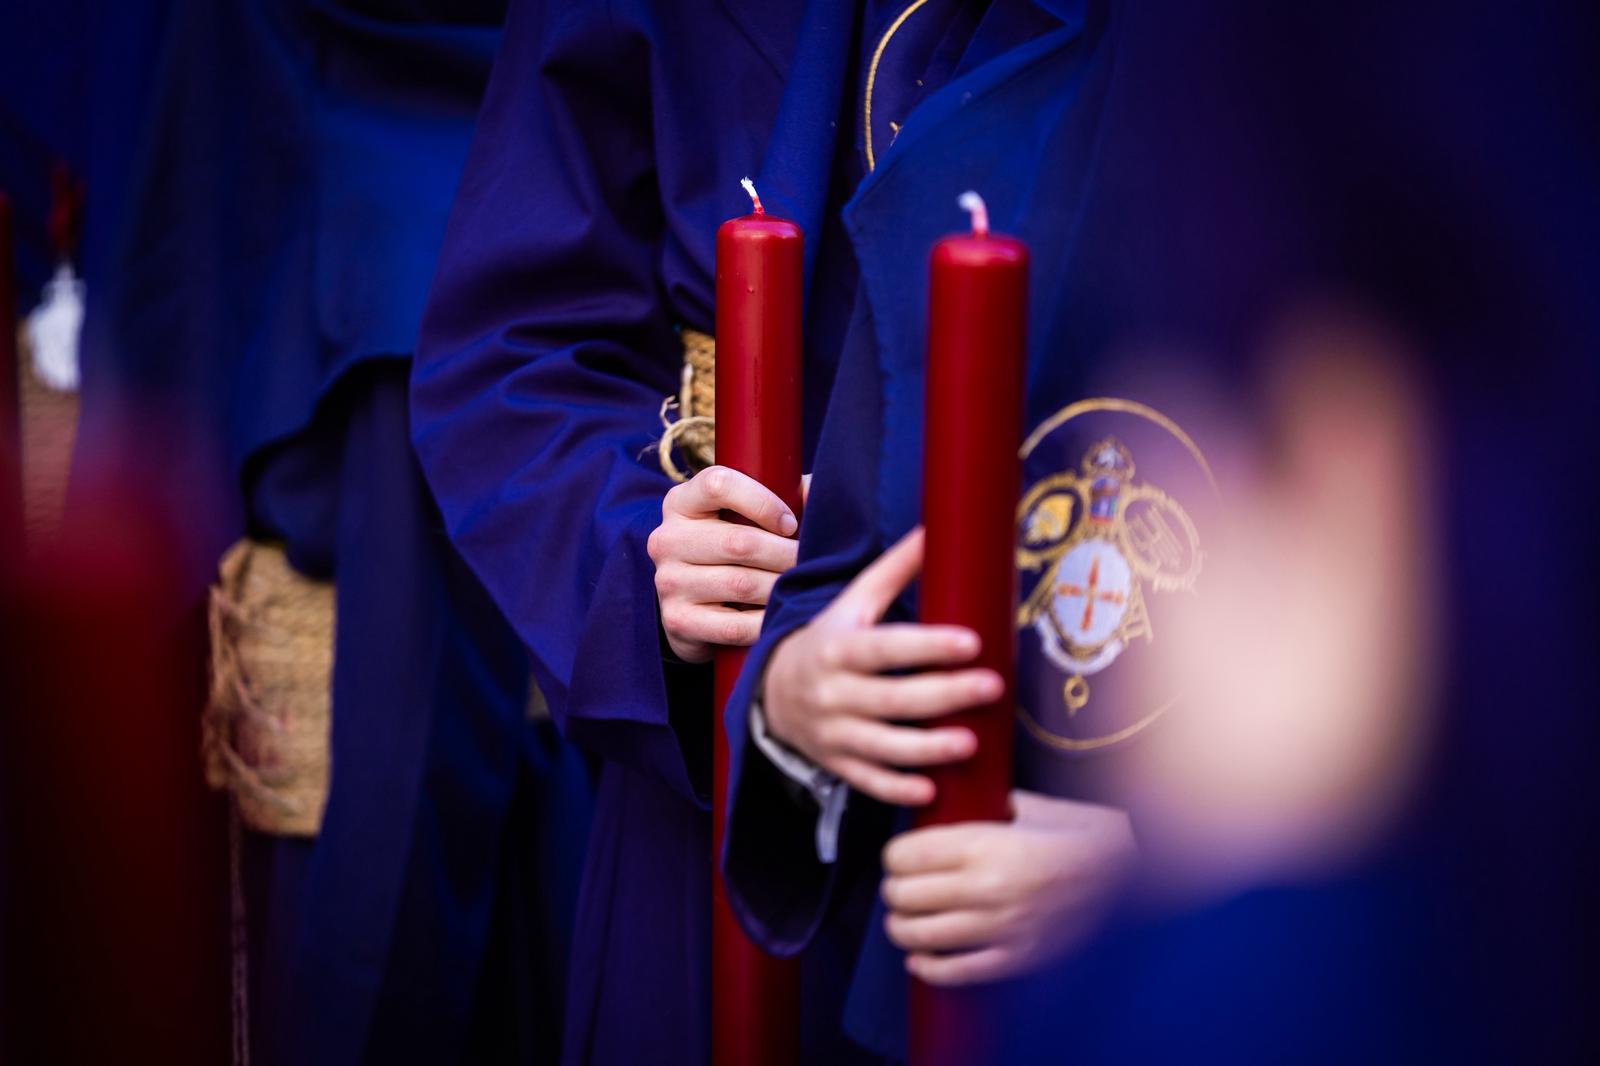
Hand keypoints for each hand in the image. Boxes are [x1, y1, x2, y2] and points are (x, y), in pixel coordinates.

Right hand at [648, 465, 798, 662]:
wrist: (694, 604)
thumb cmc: (732, 546)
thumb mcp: (747, 515)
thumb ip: (783, 494)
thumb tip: (826, 492)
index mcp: (681, 502)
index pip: (718, 484)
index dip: (763, 501)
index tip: (791, 523)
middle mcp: (666, 539)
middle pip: (738, 541)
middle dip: (786, 554)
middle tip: (811, 562)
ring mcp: (669, 581)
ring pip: (740, 584)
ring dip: (780, 587)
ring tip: (803, 586)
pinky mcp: (678, 620)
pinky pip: (734, 625)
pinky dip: (765, 622)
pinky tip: (782, 615)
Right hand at [761, 527, 999, 805]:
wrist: (772, 694)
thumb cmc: (828, 641)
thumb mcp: (853, 604)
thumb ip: (893, 570)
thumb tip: (935, 527)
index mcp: (838, 647)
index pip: (886, 648)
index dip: (928, 646)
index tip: (971, 641)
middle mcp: (832, 692)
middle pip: (892, 697)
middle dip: (943, 694)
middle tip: (992, 687)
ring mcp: (833, 733)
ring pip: (882, 745)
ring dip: (927, 748)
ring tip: (970, 742)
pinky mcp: (837, 765)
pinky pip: (867, 782)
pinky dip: (896, 789)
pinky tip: (932, 790)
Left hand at [881, 791, 1135, 985]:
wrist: (1140, 877)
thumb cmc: (1090, 837)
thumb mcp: (1038, 807)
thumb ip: (992, 807)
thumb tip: (963, 801)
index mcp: (986, 843)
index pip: (905, 855)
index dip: (894, 856)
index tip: (899, 856)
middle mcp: (986, 887)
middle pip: (902, 896)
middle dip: (895, 891)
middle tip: (901, 887)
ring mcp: (1001, 928)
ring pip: (918, 936)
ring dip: (903, 927)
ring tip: (906, 919)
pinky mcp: (1017, 960)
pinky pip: (954, 972)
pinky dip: (928, 967)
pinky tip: (922, 958)